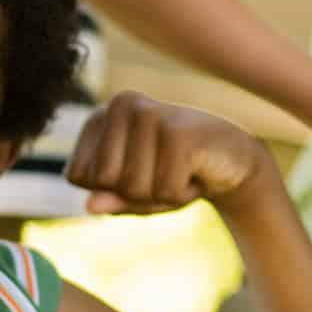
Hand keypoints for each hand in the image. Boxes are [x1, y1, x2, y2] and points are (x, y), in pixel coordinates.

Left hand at [66, 91, 270, 214]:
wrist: (235, 160)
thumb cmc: (177, 175)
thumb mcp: (139, 194)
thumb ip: (113, 199)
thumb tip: (90, 206)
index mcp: (99, 116)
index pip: (76, 176)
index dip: (109, 190)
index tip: (139, 173)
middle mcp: (120, 105)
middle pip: (104, 183)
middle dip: (136, 194)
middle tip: (164, 172)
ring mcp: (149, 112)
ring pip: (134, 188)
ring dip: (163, 194)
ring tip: (182, 170)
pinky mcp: (177, 129)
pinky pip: (165, 191)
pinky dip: (183, 194)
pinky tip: (197, 171)